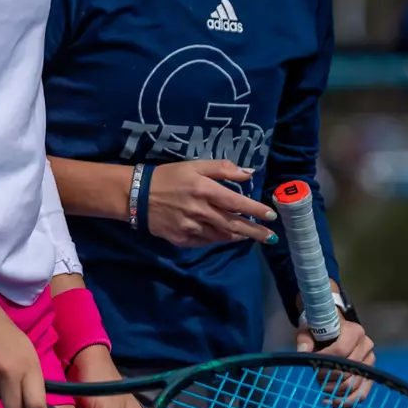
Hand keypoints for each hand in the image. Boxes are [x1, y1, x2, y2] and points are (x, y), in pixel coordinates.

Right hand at [146, 160, 277, 247]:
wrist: (137, 195)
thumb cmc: (169, 176)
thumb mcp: (194, 165)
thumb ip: (222, 168)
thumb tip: (248, 173)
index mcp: (204, 190)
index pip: (236, 202)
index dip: (255, 210)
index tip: (271, 216)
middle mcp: (200, 211)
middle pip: (233, 224)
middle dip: (254, 231)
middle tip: (271, 237)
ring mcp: (191, 228)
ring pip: (221, 236)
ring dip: (238, 237)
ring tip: (251, 236)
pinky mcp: (182, 239)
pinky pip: (206, 242)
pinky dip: (218, 240)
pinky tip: (225, 237)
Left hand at [295, 318, 376, 404]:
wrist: (334, 331)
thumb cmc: (321, 330)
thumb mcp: (309, 330)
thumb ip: (304, 339)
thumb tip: (303, 352)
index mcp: (354, 331)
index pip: (340, 350)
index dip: (325, 360)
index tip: (313, 364)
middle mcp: (366, 346)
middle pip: (346, 370)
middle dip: (327, 377)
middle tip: (315, 376)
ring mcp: (370, 361)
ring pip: (353, 384)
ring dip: (334, 389)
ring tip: (322, 386)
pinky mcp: (369, 374)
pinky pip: (362, 393)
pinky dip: (346, 400)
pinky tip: (332, 401)